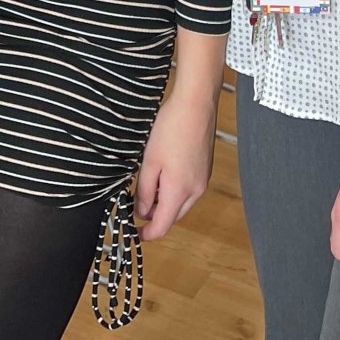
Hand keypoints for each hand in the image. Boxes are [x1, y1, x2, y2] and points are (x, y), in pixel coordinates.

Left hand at [136, 87, 215, 240]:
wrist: (196, 105)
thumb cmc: (171, 129)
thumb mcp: (149, 161)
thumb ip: (145, 190)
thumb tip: (141, 212)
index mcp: (179, 191)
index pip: (162, 226)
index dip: (146, 234)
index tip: (134, 233)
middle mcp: (195, 191)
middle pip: (173, 216)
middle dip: (154, 216)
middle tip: (134, 204)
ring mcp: (203, 181)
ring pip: (181, 203)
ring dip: (164, 202)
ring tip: (147, 185)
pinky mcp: (205, 170)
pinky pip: (188, 190)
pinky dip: (174, 190)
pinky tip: (163, 173)